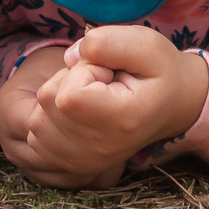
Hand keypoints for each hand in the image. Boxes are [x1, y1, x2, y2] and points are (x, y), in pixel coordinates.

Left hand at [0, 28, 208, 189]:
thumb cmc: (159, 71)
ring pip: (36, 119)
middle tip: (103, 83)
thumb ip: (107, 42)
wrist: (172, 106)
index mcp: (119, 121)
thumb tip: (68, 57)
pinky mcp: (71, 167)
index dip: (82, 70)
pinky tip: (79, 115)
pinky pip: (35, 136)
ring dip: (58, 101)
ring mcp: (82, 163)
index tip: (110, 72)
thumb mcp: (147, 44)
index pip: (68, 94)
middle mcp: (97, 149)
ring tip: (92, 98)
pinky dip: (50, 119)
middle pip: (48, 102)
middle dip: (69, 82)